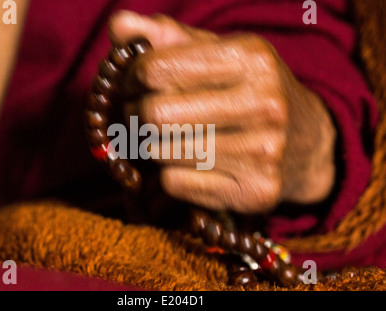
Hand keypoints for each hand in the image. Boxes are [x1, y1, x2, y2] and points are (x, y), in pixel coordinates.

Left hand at [109, 11, 335, 213]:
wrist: (308, 142)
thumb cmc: (252, 90)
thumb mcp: (220, 53)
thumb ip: (168, 37)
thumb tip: (118, 26)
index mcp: (251, 58)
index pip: (156, 69)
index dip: (133, 77)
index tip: (137, 82)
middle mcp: (263, 105)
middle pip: (154, 115)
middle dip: (136, 113)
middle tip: (143, 112)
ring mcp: (262, 153)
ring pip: (160, 152)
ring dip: (150, 144)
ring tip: (166, 136)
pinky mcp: (255, 192)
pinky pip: (174, 184)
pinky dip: (168, 173)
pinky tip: (186, 162)